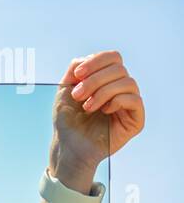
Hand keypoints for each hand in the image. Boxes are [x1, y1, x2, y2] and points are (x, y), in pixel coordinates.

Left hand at [50, 49, 144, 183]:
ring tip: (87, 107)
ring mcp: (129, 103)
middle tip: (78, 96)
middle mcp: (121, 88)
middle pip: (119, 68)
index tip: (77, 75)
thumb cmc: (67, 119)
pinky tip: (104, 111)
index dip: (96, 61)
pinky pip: (135, 100)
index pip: (113, 57)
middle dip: (94, 80)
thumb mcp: (65, 88)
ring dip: (102, 92)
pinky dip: (116, 101)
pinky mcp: (136, 119)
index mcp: (106, 79)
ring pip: (128, 82)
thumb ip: (76, 68)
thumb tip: (88, 59)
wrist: (68, 145)